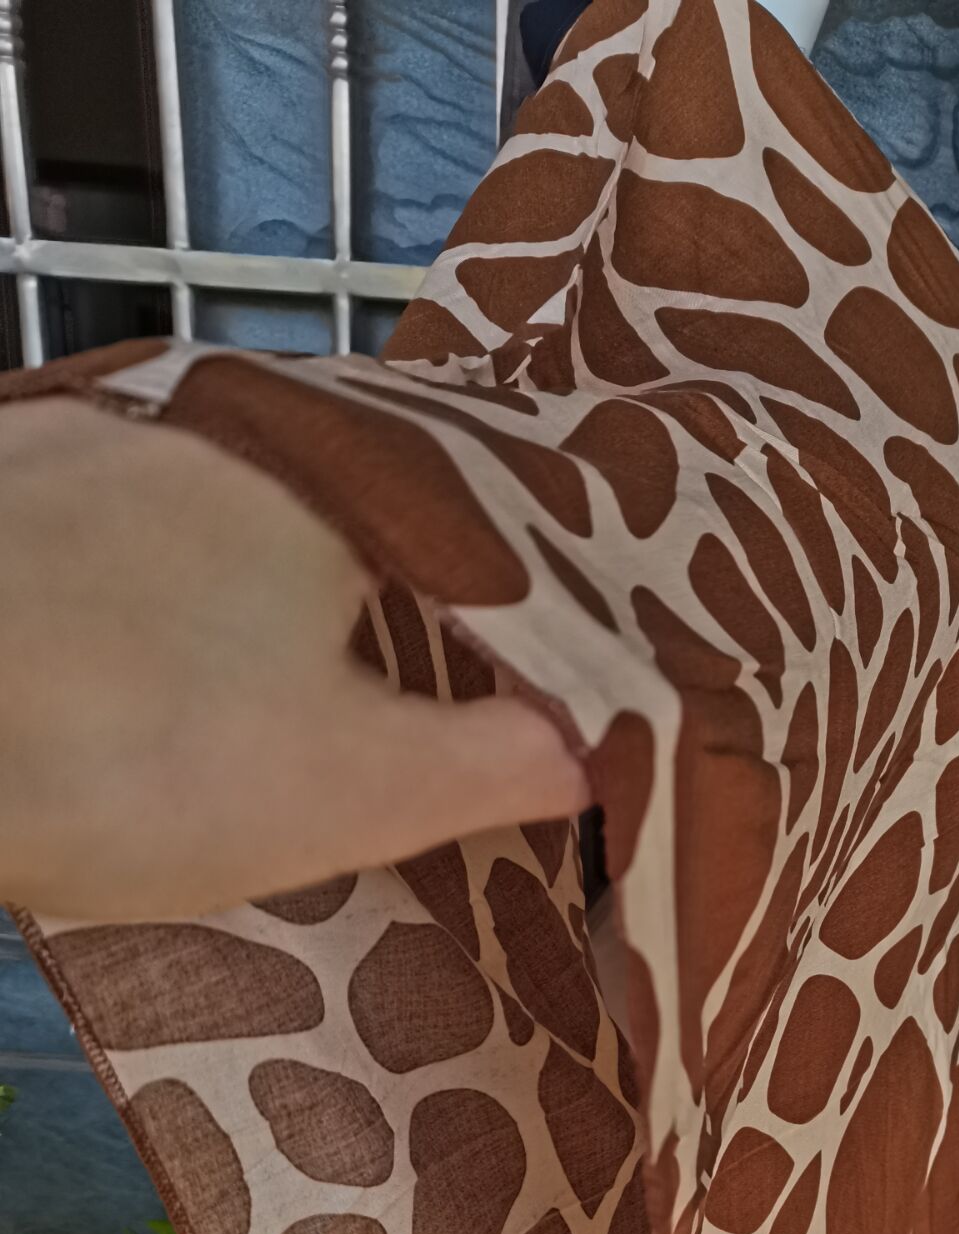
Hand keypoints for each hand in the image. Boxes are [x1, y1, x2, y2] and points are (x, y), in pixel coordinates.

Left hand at [0, 398, 587, 921]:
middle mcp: (232, 428)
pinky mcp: (19, 486)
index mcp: (344, 483)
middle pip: (380, 490)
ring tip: (344, 645)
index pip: (501, 506)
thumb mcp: (349, 789)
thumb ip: (495, 762)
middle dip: (433, 568)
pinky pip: (157, 512)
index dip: (556, 576)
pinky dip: (201, 567)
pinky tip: (187, 626)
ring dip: (314, 561)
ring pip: (262, 495)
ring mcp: (109, 444)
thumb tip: (608, 741)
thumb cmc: (137, 750)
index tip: (597, 636)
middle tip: (475, 655)